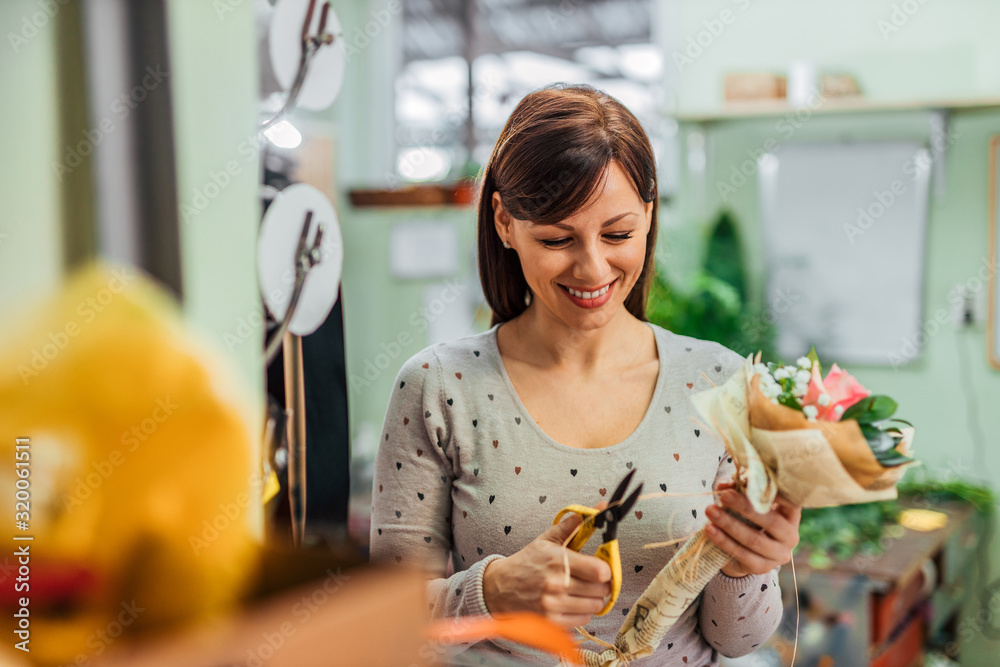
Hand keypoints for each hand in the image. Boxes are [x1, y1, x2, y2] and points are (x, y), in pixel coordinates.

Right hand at [483, 503, 611, 628]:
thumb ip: (572, 525)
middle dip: (601, 585)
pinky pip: (583, 620)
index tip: (601, 568)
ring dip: (593, 599)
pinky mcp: (551, 622)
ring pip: (594, 606)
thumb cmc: (527, 562)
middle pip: (601, 590)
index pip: (600, 571)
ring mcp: (554, 605)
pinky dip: (582, 613)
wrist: (500, 587)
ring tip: (582, 592)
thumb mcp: (547, 540)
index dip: (606, 570)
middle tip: (593, 580)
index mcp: (558, 560)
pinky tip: (572, 603)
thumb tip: (597, 509)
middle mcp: (557, 584)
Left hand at [704, 483, 800, 577]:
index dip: (777, 493)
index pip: (791, 502)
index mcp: (791, 515)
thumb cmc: (747, 518)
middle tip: (724, 496)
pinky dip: (723, 541)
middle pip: (771, 521)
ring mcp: (779, 555)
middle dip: (745, 507)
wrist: (743, 553)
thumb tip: (724, 484)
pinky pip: (742, 554)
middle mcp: (790, 536)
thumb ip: (737, 490)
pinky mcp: (762, 567)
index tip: (756, 483)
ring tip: (710, 511)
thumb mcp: (745, 502)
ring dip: (729, 524)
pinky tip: (709, 530)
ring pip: (754, 539)